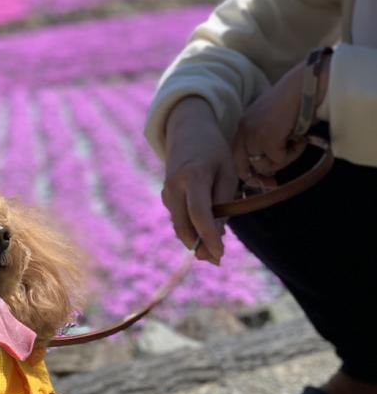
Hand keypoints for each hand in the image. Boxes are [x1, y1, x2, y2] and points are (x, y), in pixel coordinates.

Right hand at [161, 97, 236, 263]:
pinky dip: (192, 229)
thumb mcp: (227, 174)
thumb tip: (216, 238)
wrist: (188, 132)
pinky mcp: (165, 198)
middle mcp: (174, 186)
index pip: (199, 213)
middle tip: (218, 260)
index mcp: (193, 175)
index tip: (220, 255)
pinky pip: (179, 220)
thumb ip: (223, 205)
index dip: (209, 236)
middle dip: (200, 246)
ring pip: (180, 226)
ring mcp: (166, 193)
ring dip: (196, 240)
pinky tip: (206, 232)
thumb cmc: (215, 153)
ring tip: (215, 250)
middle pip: (184, 226)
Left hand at [232, 53, 329, 180]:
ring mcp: (253, 135)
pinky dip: (293, 153)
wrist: (307, 84)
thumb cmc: (296, 101)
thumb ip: (265, 141)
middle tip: (274, 184)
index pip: (237, 158)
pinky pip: (279, 160)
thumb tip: (266, 171)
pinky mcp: (267, 139)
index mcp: (243, 125)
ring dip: (284, 160)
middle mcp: (244, 130)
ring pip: (264, 166)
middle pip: (245, 167)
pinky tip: (301, 138)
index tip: (264, 182)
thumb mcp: (273, 123)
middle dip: (260, 178)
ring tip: (296, 142)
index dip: (249, 174)